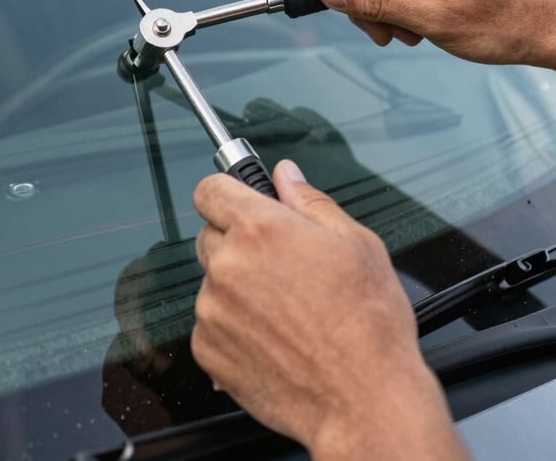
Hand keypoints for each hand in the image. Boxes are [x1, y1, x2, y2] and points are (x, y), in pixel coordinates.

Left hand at [192, 161, 468, 460]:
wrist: (365, 401)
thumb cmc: (368, 324)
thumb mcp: (356, 243)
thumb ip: (310, 200)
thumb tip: (286, 174)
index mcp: (261, 228)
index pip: (210, 190)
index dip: (226, 194)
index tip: (239, 204)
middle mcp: (228, 264)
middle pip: (210, 236)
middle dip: (237, 243)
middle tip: (280, 267)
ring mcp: (213, 309)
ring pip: (212, 282)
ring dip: (236, 289)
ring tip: (285, 312)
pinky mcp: (208, 349)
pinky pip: (210, 324)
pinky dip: (233, 328)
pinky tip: (273, 339)